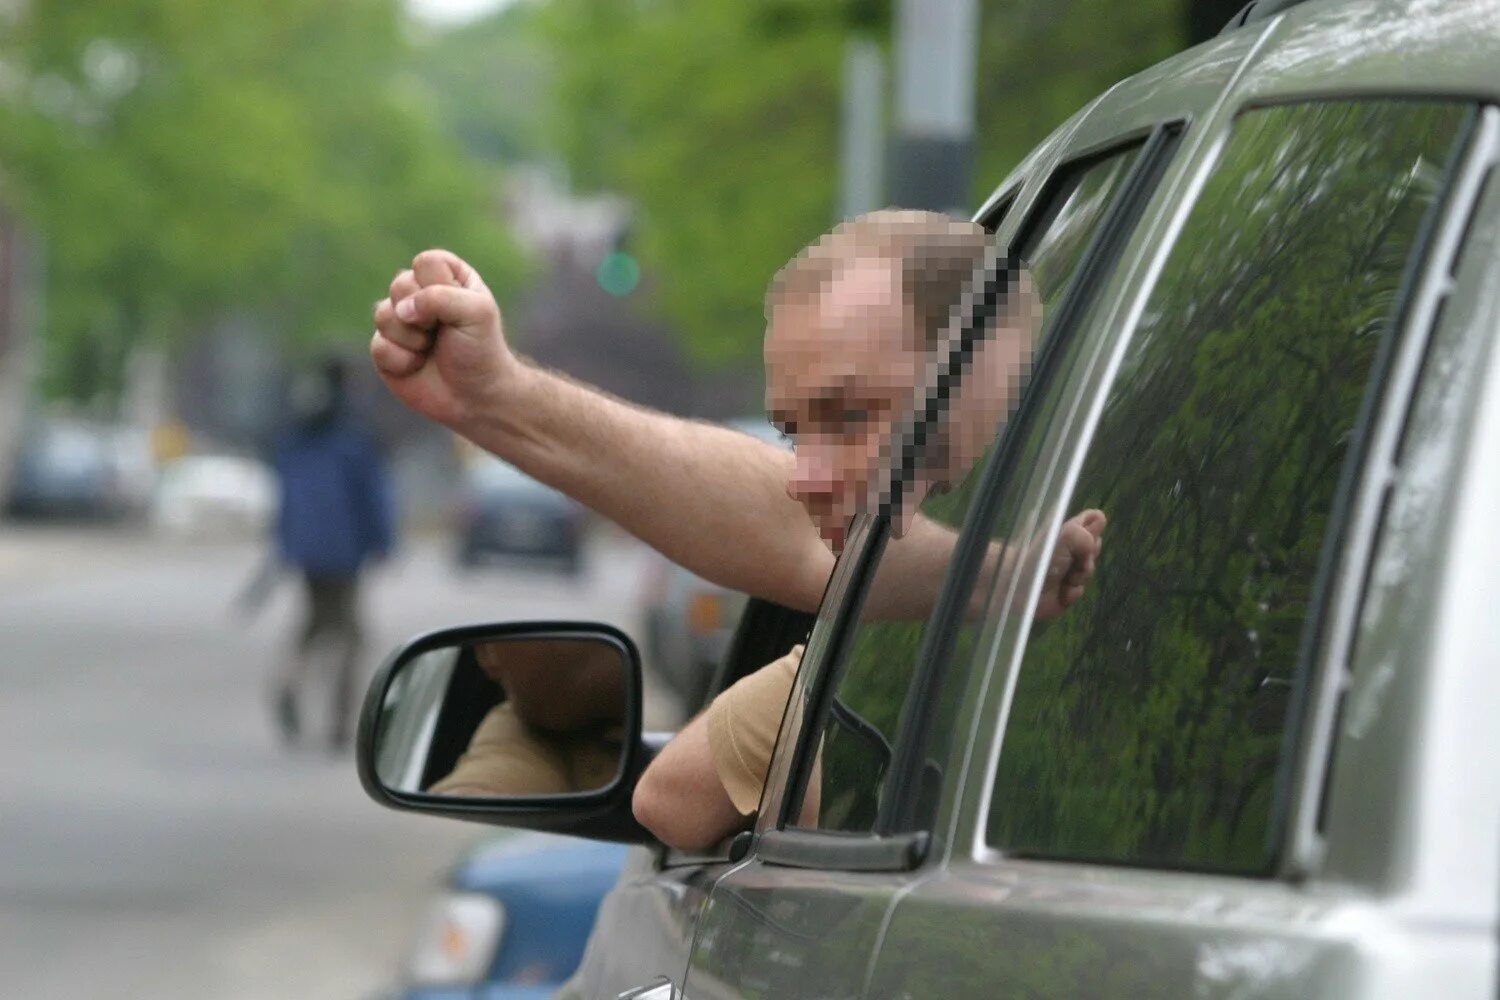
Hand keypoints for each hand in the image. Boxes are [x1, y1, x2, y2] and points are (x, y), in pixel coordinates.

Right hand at [370, 249, 521, 428]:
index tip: (458, 309)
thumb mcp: (477, 313)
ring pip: (383, 313)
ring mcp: (400, 320)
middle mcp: (421, 294)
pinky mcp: (385, 348)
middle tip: (443, 332)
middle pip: (400, 284)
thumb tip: (401, 309)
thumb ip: (440, 297)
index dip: (437, 286)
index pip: (427, 262)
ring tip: (431, 349)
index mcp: (448, 276)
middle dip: (423, 315)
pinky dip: (402, 360)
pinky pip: (378, 345)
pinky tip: (417, 366)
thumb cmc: (480, 350)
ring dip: (412, 339)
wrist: (474, 397)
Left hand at [1034, 508, 1104, 619]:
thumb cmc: (1040, 559)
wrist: (1022, 588)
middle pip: (1095, 547)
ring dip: (1081, 575)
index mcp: (1067, 531)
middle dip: (1090, 555)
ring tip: (1068, 578)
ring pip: (1089, 570)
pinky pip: (1080, 590)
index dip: (1094, 527)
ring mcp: (1069, 569)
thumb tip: (1094, 543)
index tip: (1091, 535)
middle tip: (1080, 560)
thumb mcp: (1064, 539)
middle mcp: (1069, 549)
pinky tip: (1063, 591)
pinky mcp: (1066, 590)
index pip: (1091, 520)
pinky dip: (1073, 592)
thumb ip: (1084, 536)